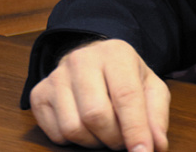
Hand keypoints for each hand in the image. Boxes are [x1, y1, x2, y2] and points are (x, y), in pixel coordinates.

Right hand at [29, 38, 169, 150]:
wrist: (93, 60)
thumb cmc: (124, 77)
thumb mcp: (150, 87)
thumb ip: (156, 115)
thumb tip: (156, 144)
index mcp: (115, 54)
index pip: (126, 96)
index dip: (135, 130)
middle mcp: (81, 60)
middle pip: (96, 115)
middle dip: (114, 138)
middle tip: (122, 141)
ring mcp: (56, 76)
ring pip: (74, 128)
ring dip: (93, 141)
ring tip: (104, 132)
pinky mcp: (39, 93)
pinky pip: (56, 133)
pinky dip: (73, 141)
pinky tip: (84, 127)